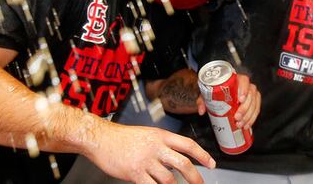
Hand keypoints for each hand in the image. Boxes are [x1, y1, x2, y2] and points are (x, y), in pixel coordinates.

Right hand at [91, 122, 214, 183]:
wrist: (101, 138)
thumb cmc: (122, 137)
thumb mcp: (147, 134)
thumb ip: (162, 146)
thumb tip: (175, 160)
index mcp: (161, 136)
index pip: (188, 144)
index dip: (202, 155)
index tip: (211, 164)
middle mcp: (156, 147)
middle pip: (183, 163)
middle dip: (195, 177)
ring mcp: (146, 160)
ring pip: (169, 179)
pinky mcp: (135, 173)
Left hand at [195, 73, 259, 130]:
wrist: (221, 89)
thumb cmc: (216, 89)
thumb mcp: (208, 92)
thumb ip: (203, 100)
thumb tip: (201, 110)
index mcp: (236, 79)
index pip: (244, 81)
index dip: (244, 89)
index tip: (240, 100)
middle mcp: (246, 85)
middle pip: (251, 95)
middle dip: (245, 108)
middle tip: (237, 117)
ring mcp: (251, 93)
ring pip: (255, 103)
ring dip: (249, 115)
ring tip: (241, 124)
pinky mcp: (253, 102)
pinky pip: (256, 109)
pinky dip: (252, 118)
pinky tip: (247, 125)